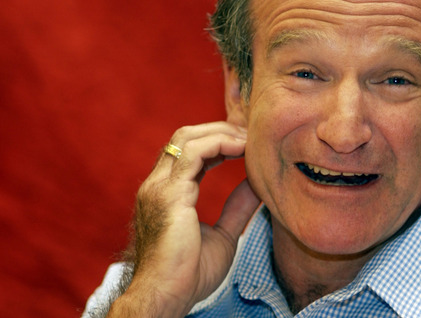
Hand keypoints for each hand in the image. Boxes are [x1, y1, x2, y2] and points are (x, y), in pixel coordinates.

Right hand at [109, 122, 259, 317]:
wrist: (167, 297)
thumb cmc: (189, 274)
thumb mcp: (223, 234)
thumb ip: (237, 207)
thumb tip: (257, 186)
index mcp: (166, 192)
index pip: (189, 150)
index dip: (219, 140)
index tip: (247, 143)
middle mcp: (157, 185)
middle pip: (186, 136)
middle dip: (221, 129)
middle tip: (252, 134)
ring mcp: (159, 187)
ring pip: (187, 137)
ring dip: (222, 132)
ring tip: (250, 139)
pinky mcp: (169, 194)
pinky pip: (194, 154)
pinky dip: (220, 143)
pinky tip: (242, 148)